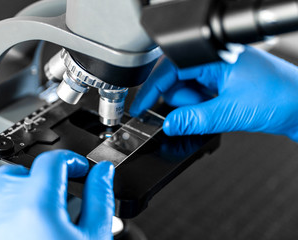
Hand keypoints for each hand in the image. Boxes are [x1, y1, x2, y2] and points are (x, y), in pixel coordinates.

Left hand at [0, 150, 114, 239]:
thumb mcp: (94, 236)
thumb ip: (100, 198)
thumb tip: (104, 171)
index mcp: (36, 206)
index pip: (51, 160)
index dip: (71, 160)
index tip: (80, 170)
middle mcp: (4, 213)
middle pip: (17, 170)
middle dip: (41, 173)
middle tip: (61, 189)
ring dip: (19, 189)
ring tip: (40, 205)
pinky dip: (5, 209)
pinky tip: (24, 225)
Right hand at [130, 46, 297, 141]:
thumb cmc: (279, 97)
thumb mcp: (229, 111)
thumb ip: (193, 119)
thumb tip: (168, 124)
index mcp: (212, 57)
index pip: (169, 69)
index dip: (152, 89)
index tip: (140, 107)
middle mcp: (213, 61)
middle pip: (175, 81)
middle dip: (181, 101)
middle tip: (197, 112)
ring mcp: (218, 73)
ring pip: (186, 91)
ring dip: (192, 106)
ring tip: (214, 111)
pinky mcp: (222, 84)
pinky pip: (198, 96)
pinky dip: (200, 107)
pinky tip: (216, 110)